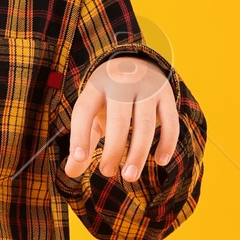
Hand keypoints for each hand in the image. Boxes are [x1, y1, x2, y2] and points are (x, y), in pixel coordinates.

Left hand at [64, 53, 178, 184]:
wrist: (137, 63)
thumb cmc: (108, 98)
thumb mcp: (93, 112)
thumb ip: (84, 140)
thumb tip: (70, 173)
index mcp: (96, 87)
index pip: (84, 111)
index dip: (80, 135)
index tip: (78, 159)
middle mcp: (121, 85)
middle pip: (118, 119)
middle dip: (114, 149)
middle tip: (107, 173)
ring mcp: (146, 89)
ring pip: (145, 123)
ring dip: (138, 152)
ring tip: (130, 176)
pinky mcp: (166, 95)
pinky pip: (170, 122)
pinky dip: (166, 142)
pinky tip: (160, 161)